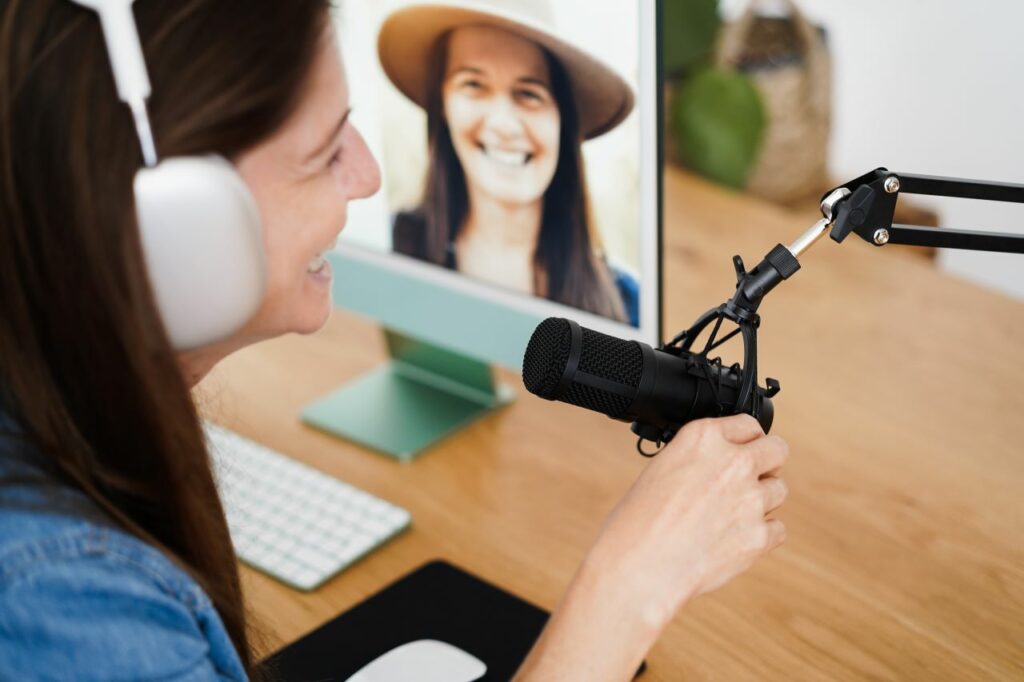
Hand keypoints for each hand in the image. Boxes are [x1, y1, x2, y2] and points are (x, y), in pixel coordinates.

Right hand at [514, 414, 788, 681]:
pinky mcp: (759, 536)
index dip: (745, 440)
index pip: (748, 424)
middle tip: (750, 478)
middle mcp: (733, 462)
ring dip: (761, 500)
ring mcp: (751, 499)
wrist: (639, 565)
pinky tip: (735, 538)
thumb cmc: (638, 520)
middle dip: (767, 463)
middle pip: (777, 450)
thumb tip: (719, 463)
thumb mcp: (662, 467)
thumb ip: (699, 458)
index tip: (743, 450)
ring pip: (778, 490)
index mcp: (703, 437)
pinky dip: (762, 534)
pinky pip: (778, 528)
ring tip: (731, 515)